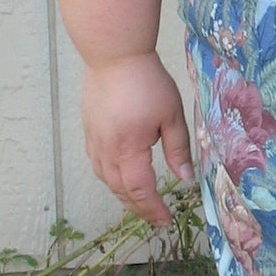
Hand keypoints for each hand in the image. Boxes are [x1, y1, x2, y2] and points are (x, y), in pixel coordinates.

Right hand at [81, 53, 194, 226]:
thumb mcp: (172, 115)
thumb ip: (178, 149)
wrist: (115, 55)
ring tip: (141, 202)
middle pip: (120, 190)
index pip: (140, 191)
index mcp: (129, 150)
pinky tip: (121, 176)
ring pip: (106, 179)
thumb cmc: (147, 82)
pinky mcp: (89, 131)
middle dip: (139, 208)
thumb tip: (186, 178)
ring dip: (123, 195)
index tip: (166, 220)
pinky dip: (111, 178)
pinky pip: (98, 164)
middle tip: (156, 217)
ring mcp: (94, 141)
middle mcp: (107, 151)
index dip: (153, 209)